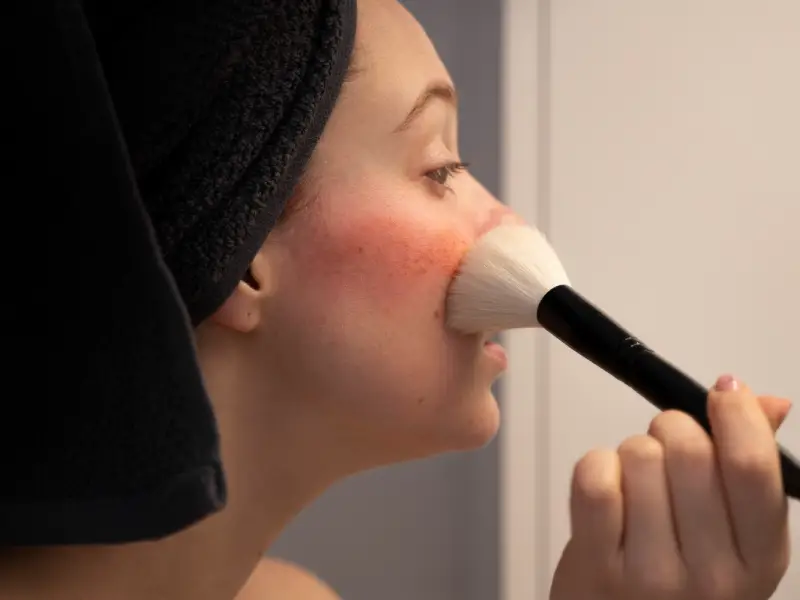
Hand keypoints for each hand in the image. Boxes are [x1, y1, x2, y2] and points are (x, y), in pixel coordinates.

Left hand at [550, 375, 791, 599]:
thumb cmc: (672, 579)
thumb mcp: (728, 536)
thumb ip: (747, 467)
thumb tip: (770, 402)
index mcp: (759, 559)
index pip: (753, 468)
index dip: (737, 415)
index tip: (723, 392)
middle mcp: (713, 574)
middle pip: (690, 450)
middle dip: (671, 429)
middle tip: (664, 449)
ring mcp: (653, 575)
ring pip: (638, 455)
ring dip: (631, 453)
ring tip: (634, 485)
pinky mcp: (597, 567)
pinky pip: (594, 477)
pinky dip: (596, 466)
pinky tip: (606, 492)